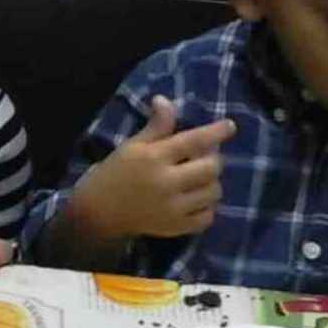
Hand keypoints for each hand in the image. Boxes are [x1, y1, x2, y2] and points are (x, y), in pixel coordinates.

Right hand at [72, 96, 234, 239]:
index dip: (215, 132)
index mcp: (154, 158)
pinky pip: (207, 218)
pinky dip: (207, 208)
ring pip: (213, 192)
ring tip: (199, 180)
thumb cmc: (115, 173)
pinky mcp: (175, 228)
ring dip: (211, 183)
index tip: (230, 126)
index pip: (193, 141)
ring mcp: (172, 208)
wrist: (97, 213)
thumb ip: (156, 126)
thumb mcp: (133, 145)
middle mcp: (166, 183)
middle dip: (213, 159)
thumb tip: (164, 100)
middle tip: (203, 158)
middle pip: (211, 168)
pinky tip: (195, 201)